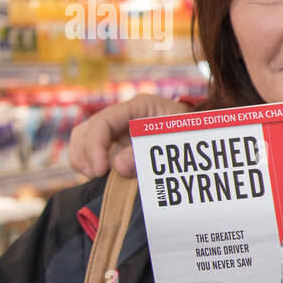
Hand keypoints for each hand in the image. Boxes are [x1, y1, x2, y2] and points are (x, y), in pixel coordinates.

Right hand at [69, 93, 187, 177]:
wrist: (199, 132)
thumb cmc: (189, 131)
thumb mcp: (173, 139)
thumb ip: (147, 152)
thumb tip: (118, 168)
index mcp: (137, 106)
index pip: (103, 122)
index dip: (96, 147)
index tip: (100, 171)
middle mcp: (122, 116)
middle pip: (85, 130)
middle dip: (85, 154)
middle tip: (97, 175)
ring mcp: (117, 129)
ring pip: (82, 139)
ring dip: (83, 159)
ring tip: (96, 176)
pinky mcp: (117, 143)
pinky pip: (92, 150)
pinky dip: (90, 163)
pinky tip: (100, 176)